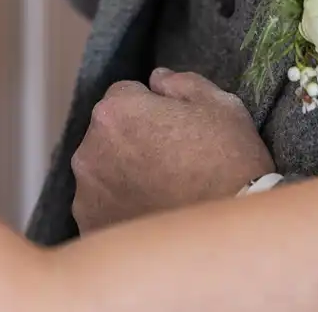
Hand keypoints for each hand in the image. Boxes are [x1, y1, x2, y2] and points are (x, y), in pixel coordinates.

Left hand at [71, 69, 275, 232]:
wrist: (230, 238)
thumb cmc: (229, 166)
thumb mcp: (221, 107)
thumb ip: (182, 83)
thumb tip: (157, 78)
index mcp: (116, 111)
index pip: (125, 94)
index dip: (154, 108)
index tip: (176, 129)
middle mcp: (90, 149)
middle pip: (109, 133)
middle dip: (133, 140)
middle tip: (172, 162)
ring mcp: (87, 194)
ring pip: (102, 171)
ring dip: (123, 175)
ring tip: (163, 194)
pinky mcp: (90, 228)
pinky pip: (102, 208)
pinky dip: (119, 210)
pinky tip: (152, 216)